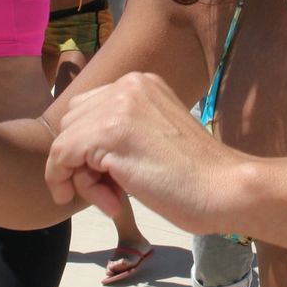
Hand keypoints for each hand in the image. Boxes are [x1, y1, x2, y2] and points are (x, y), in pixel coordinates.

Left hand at [43, 72, 251, 234]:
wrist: (225, 189)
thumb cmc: (195, 176)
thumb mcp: (154, 136)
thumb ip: (122, 130)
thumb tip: (76, 152)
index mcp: (141, 82)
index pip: (88, 110)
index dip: (89, 150)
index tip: (111, 180)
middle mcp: (128, 85)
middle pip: (72, 124)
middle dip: (83, 163)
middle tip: (114, 192)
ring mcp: (118, 106)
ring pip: (64, 142)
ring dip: (82, 179)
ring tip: (115, 199)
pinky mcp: (109, 132)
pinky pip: (61, 156)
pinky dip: (69, 184)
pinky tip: (109, 204)